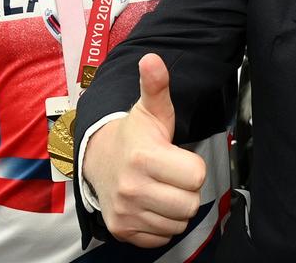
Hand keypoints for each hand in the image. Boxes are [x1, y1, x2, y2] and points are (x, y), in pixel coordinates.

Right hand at [81, 53, 206, 247]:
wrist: (98, 158)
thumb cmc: (135, 134)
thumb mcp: (150, 109)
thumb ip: (157, 86)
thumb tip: (153, 59)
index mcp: (144, 157)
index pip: (197, 176)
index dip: (193, 167)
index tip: (178, 158)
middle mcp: (132, 188)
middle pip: (190, 204)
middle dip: (186, 190)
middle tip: (172, 176)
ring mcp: (125, 212)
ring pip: (178, 223)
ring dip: (175, 208)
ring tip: (161, 188)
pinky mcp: (122, 230)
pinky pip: (161, 237)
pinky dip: (161, 224)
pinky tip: (151, 204)